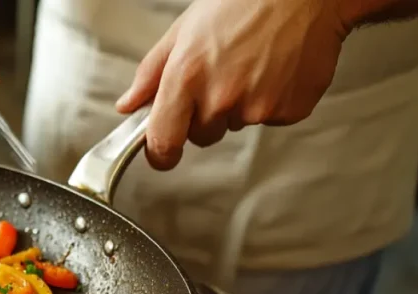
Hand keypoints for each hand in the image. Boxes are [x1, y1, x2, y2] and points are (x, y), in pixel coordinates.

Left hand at [116, 0, 351, 169]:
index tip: (163, 154)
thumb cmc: (241, 3)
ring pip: (237, 124)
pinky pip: (271, 119)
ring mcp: (257, 106)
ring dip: (240, 106)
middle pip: (203, 135)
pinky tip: (275, 68)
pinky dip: (272, 100)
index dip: (161, 153)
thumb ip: (151, 74)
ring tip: (251, 64)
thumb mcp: (183, 31)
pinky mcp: (290, 110)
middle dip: (206, 116)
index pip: (163, 140)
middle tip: (221, 76)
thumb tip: (128, 106)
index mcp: (187, 77)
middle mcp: (220, 97)